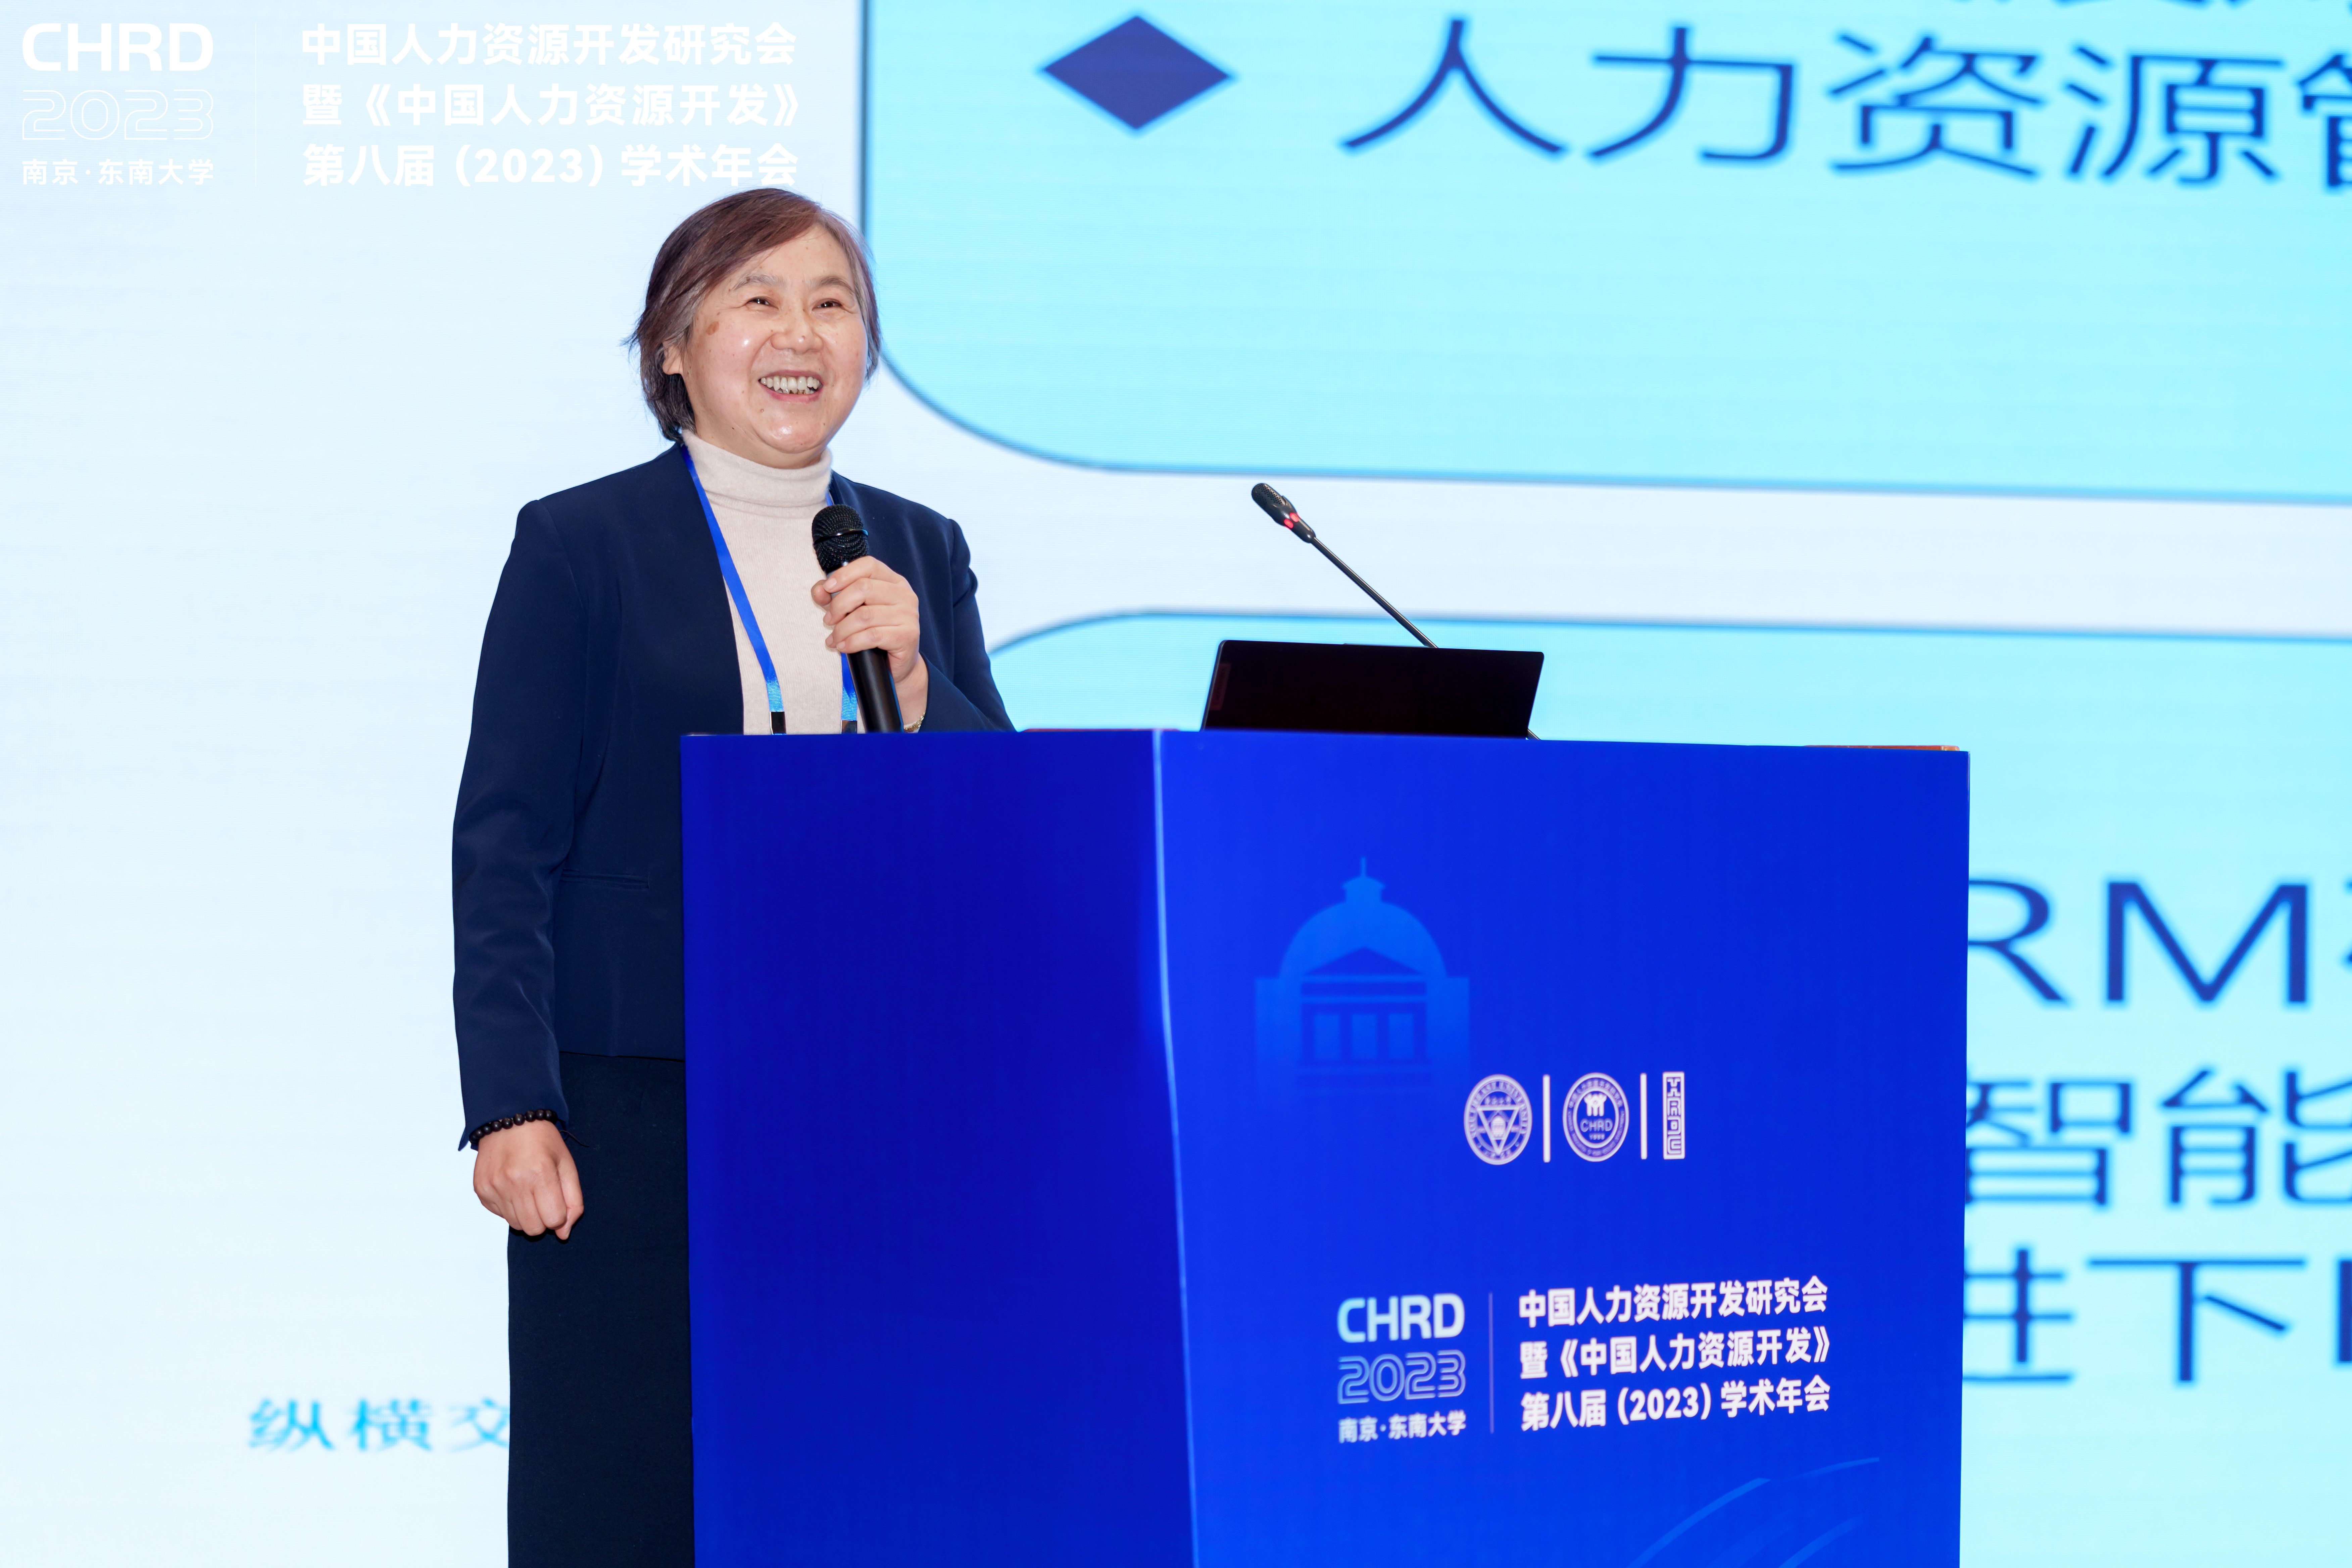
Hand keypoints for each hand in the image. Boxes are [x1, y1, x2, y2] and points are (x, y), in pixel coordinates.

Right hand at [472, 1120, 582, 1239]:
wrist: (509, 1119)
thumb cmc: (543, 1142)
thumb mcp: (567, 1165)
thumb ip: (573, 1202)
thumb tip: (563, 1234)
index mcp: (541, 1174)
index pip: (554, 1220)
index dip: (559, 1213)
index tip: (556, 1198)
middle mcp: (514, 1182)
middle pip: (533, 1228)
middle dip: (542, 1218)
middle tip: (542, 1196)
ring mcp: (494, 1187)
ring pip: (516, 1225)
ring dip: (525, 1214)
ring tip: (527, 1189)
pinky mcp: (481, 1190)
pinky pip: (500, 1214)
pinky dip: (509, 1206)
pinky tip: (512, 1185)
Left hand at [812, 556, 929, 724]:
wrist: (897, 665)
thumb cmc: (875, 633)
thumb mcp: (852, 611)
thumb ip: (834, 597)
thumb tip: (819, 590)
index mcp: (893, 581)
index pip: (869, 565)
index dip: (845, 574)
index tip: (828, 588)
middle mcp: (904, 594)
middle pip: (864, 588)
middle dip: (839, 605)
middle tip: (829, 620)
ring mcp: (908, 614)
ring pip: (865, 615)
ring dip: (842, 629)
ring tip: (835, 639)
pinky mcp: (907, 635)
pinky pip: (872, 636)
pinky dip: (852, 642)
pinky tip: (844, 647)